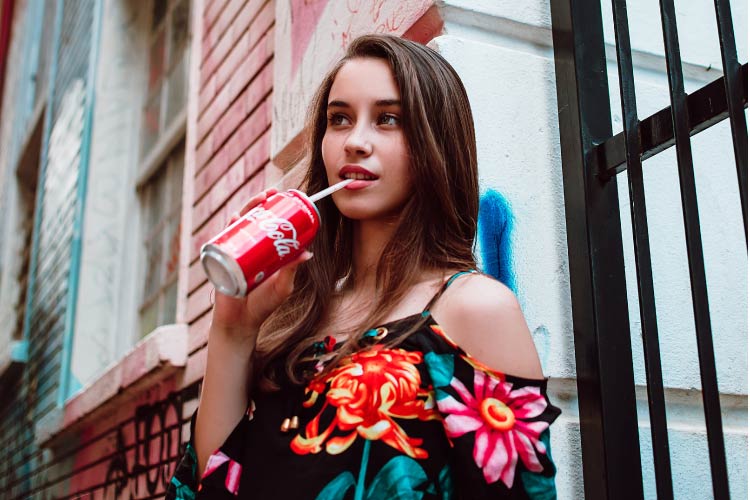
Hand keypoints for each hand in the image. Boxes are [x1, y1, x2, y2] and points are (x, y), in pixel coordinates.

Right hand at [210, 188, 312, 335]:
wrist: (241, 323)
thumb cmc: (263, 305)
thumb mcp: (283, 286)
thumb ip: (292, 269)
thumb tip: (309, 253)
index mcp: (264, 251)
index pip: (268, 225)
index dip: (274, 209)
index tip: (284, 198)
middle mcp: (248, 249)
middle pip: (252, 219)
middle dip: (259, 203)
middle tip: (271, 193)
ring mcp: (234, 253)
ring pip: (239, 225)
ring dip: (246, 209)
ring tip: (256, 202)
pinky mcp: (222, 261)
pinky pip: (224, 240)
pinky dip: (230, 228)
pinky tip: (236, 219)